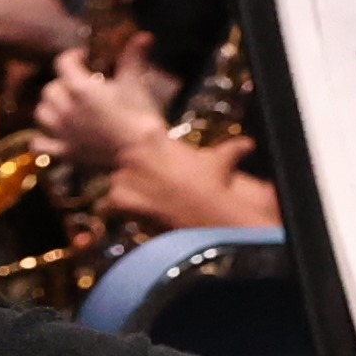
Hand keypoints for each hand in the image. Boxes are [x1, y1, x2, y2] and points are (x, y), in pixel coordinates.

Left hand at [29, 45, 172, 167]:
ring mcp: (60, 131)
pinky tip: (51, 135)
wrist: (140, 152)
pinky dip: (41, 138)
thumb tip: (143, 35)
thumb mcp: (135, 83)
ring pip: (41, 112)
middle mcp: (64, 108)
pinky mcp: (63, 152)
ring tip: (65, 106)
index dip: (72, 57)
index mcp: (79, 88)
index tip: (83, 57)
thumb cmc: (139, 115)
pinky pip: (39, 144)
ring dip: (50, 107)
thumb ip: (133, 58)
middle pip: (50, 89)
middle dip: (62, 83)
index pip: (63, 62)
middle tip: (79, 86)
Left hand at [102, 133, 278, 229]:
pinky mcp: (118, 198)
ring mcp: (123, 176)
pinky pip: (106, 205)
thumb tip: (249, 143)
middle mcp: (134, 154)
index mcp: (153, 139)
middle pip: (123, 164)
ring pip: (113, 183)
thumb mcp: (221, 160)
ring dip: (124, 193)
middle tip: (150, 189)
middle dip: (133, 176)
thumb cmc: (214, 184)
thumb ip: (232, 148)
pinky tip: (131, 216)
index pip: (137, 146)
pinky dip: (115, 212)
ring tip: (145, 204)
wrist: (207, 211)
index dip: (144, 160)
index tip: (153, 170)